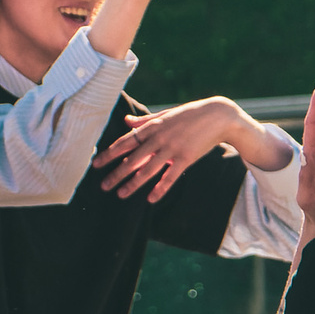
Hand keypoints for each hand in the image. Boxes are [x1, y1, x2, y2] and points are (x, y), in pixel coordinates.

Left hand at [94, 97, 260, 201]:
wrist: (218, 115)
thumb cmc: (190, 114)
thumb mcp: (166, 114)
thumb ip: (145, 120)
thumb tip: (126, 121)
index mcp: (152, 126)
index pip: (125, 142)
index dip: (110, 154)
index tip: (96, 164)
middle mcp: (159, 138)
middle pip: (133, 158)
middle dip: (116, 173)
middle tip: (103, 186)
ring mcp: (173, 148)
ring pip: (148, 170)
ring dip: (133, 184)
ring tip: (121, 195)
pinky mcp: (187, 158)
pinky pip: (170, 176)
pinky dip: (160, 188)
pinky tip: (150, 199)